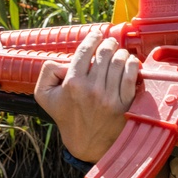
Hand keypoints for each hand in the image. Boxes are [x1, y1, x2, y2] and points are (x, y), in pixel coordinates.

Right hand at [35, 29, 138, 162]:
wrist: (87, 142)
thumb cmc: (67, 116)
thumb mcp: (45, 96)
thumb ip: (46, 73)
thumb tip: (62, 60)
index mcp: (72, 84)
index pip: (85, 51)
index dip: (92, 38)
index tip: (96, 35)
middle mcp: (91, 88)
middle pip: (104, 53)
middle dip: (108, 43)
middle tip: (109, 43)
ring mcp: (109, 96)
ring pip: (119, 61)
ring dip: (120, 52)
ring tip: (118, 53)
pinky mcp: (124, 102)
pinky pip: (132, 75)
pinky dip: (133, 64)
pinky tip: (129, 62)